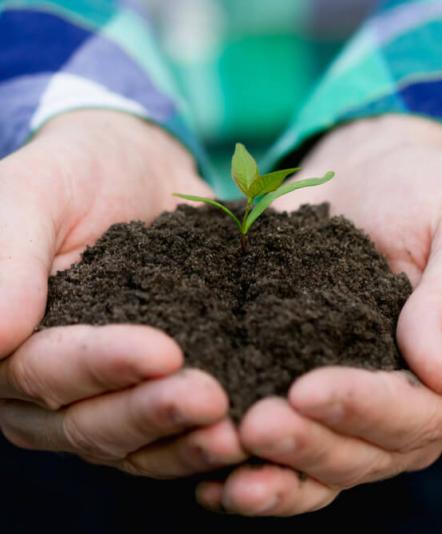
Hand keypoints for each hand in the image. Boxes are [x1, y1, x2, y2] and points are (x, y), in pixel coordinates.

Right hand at [0, 110, 244, 476]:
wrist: (136, 173)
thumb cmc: (78, 174)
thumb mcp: (36, 194)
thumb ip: (8, 257)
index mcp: (12, 341)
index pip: (45, 370)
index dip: (101, 366)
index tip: (162, 352)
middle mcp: (51, 384)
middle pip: (90, 423)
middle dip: (151, 411)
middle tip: (210, 399)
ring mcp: (105, 394)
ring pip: (132, 443)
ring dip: (182, 443)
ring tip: (233, 433)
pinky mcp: (153, 392)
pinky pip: (170, 433)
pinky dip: (202, 439)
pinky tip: (243, 433)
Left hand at [196, 115, 441, 513]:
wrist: (372, 183)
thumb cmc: (426, 196)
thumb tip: (439, 373)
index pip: (425, 411)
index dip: (368, 408)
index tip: (309, 390)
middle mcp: (416, 403)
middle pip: (369, 450)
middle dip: (310, 444)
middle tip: (254, 427)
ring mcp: (361, 402)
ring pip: (326, 460)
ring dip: (276, 471)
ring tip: (224, 467)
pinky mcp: (313, 387)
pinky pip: (293, 438)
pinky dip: (256, 462)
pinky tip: (211, 471)